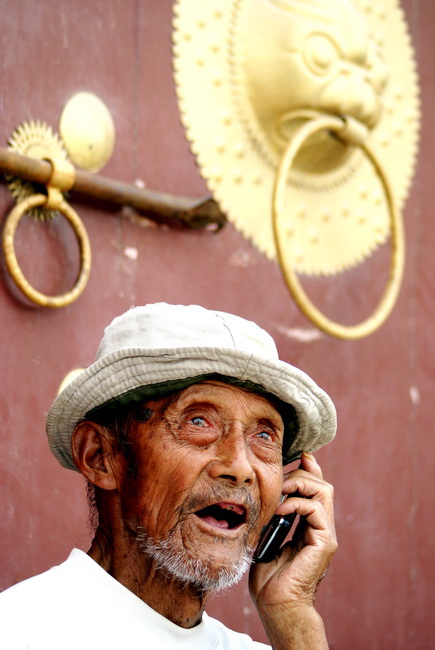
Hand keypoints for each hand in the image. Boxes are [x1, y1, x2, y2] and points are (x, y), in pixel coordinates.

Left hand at [249, 452, 336, 647]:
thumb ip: (272, 515)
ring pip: (323, 490)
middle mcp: (321, 527)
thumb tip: (266, 493)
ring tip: (280, 494)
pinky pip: (315, 508)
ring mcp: (325, 534)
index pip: (316, 488)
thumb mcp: (266, 535)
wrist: (276, 604)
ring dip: (298, 485)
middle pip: (322, 484)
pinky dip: (296, 503)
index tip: (298, 455)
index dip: (309, 468)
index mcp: (310, 525)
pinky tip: (280, 510)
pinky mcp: (325, 542)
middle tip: (279, 482)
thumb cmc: (268, 576)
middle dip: (300, 474)